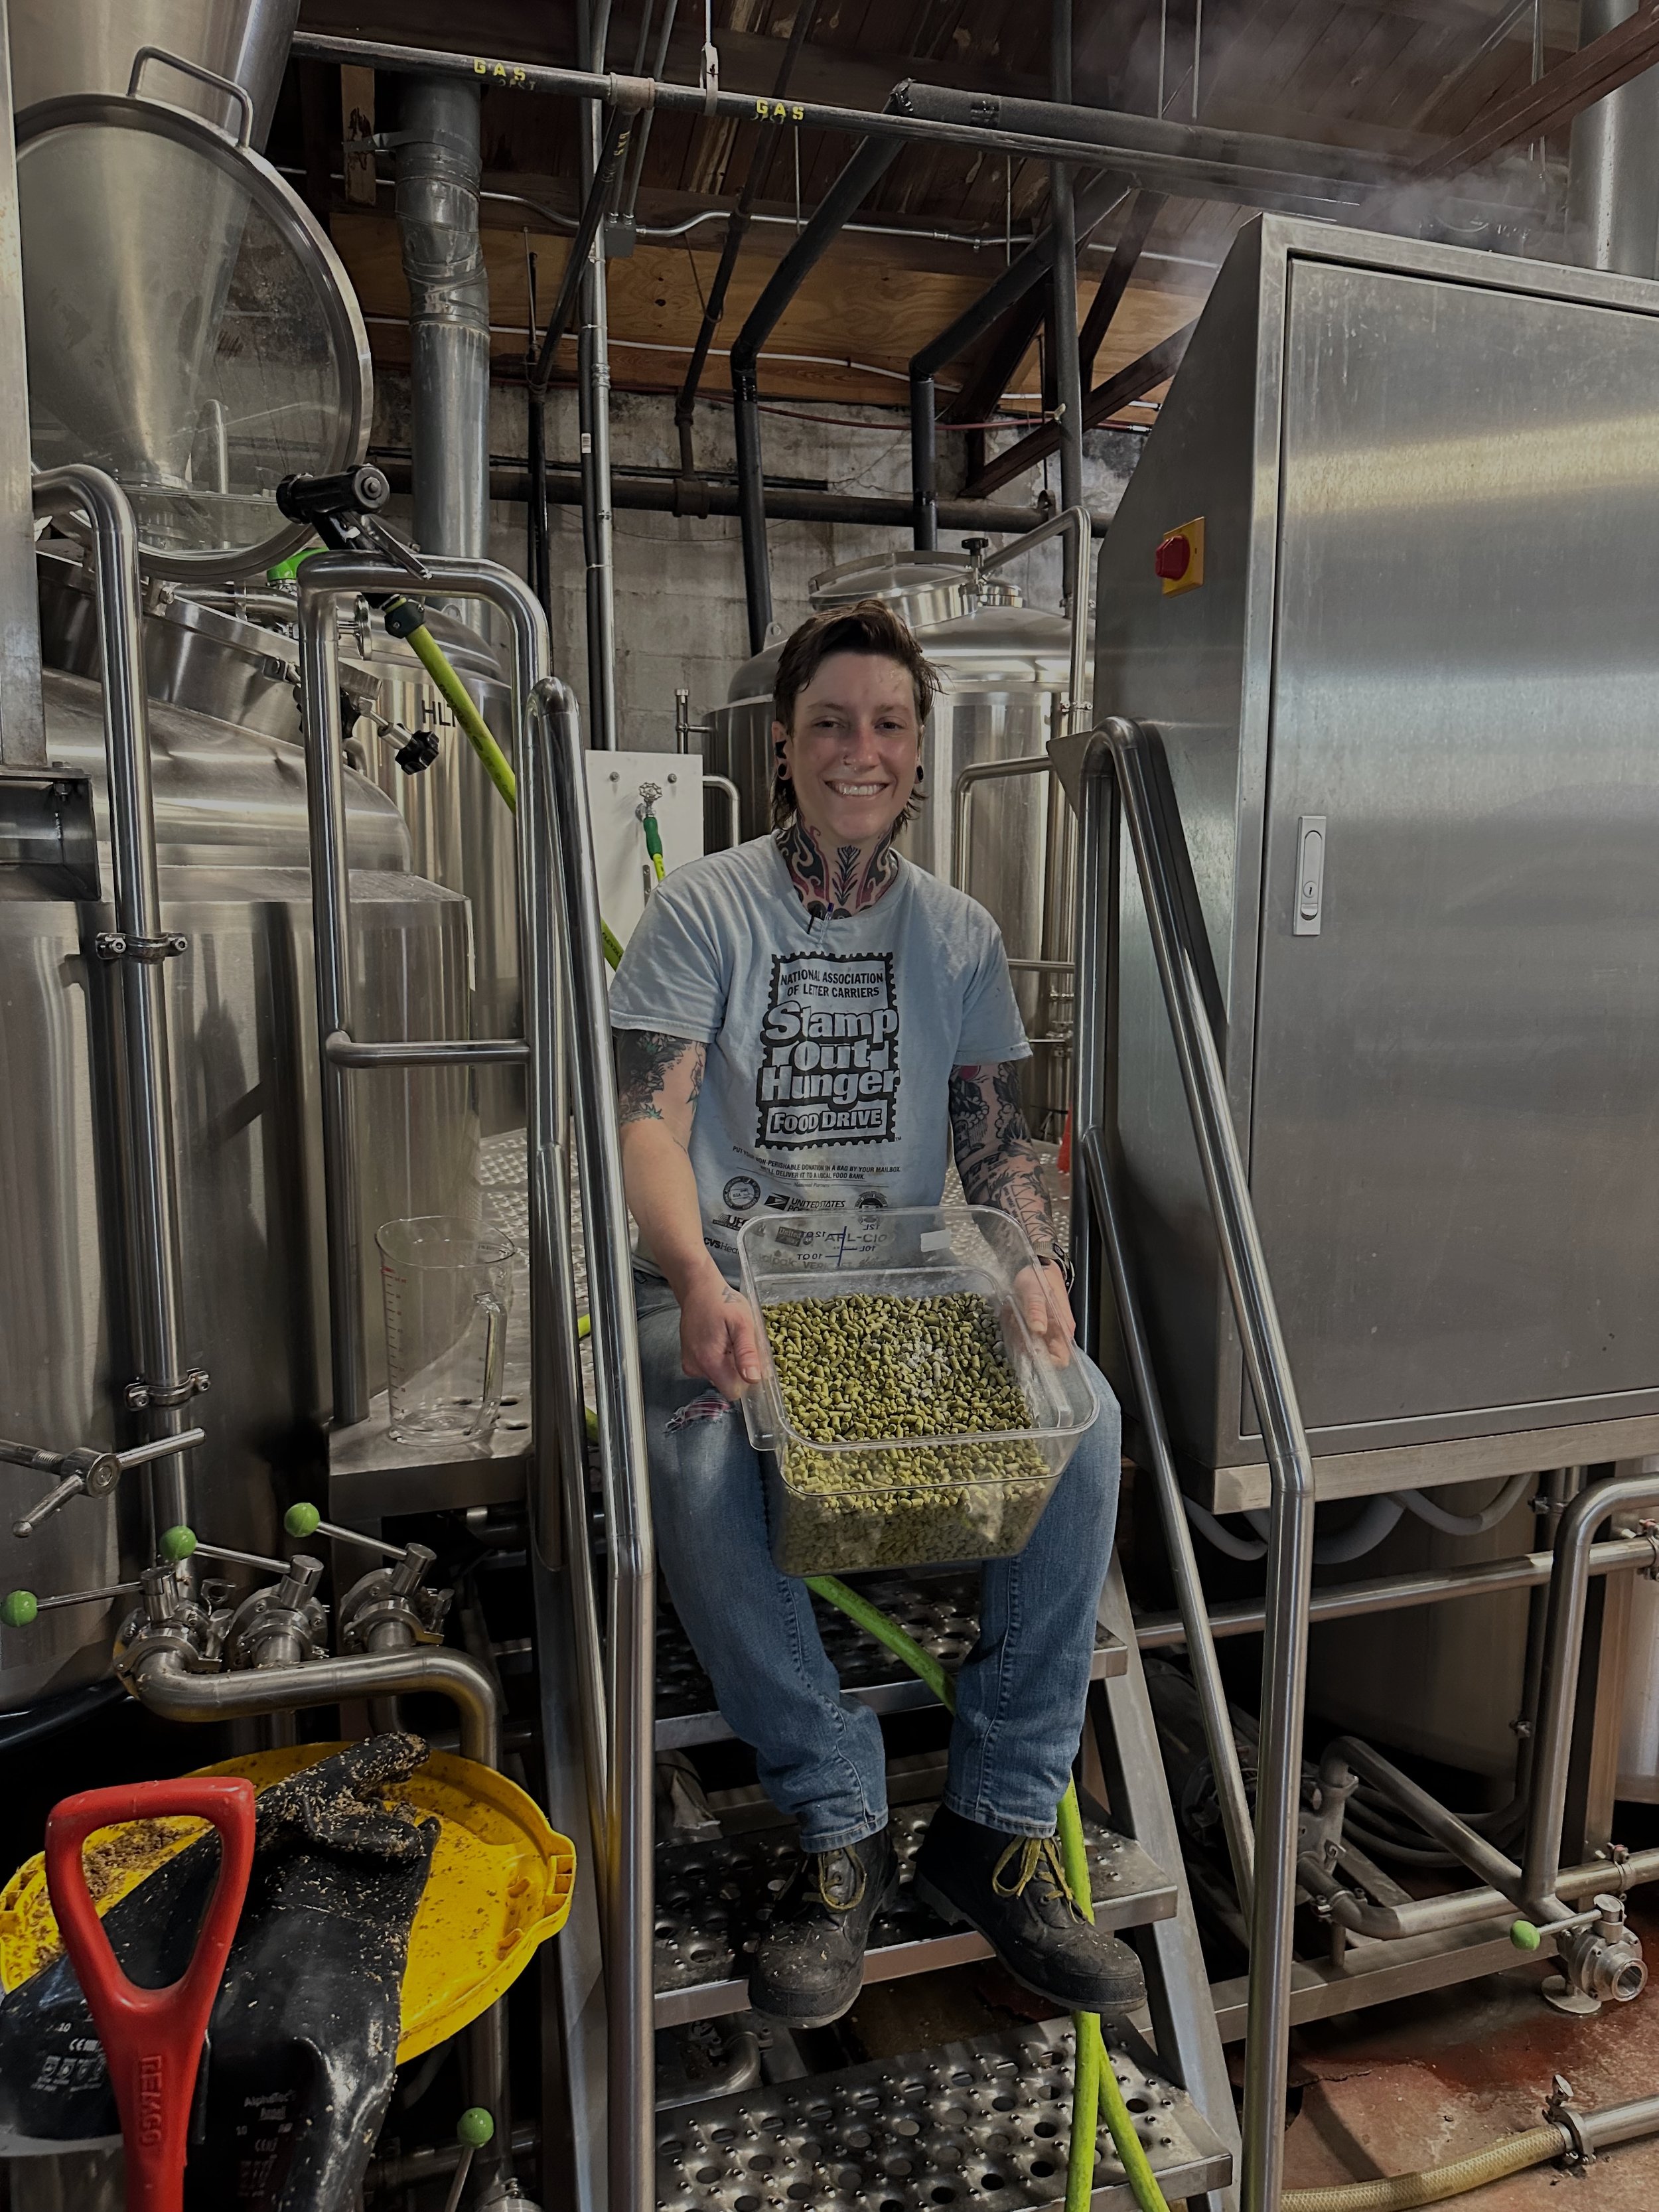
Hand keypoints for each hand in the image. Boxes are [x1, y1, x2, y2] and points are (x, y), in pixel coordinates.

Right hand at [677, 1268, 764, 1399]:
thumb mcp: (742, 1323)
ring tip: (729, 1338)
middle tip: (739, 1343)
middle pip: (726, 1383)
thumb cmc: (722, 1301)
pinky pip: (711, 1369)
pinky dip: (719, 1358)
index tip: (751, 1361)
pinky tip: (720, 1340)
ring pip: (719, 1376)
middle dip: (738, 1368)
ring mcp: (691, 1364)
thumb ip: (747, 1353)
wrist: (699, 1289)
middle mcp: (696, 1367)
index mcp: (709, 1361)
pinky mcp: (689, 1360)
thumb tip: (753, 1379)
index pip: (733, 1392)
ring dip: (729, 1362)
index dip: (746, 1380)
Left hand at [1015, 1259, 1075, 1364]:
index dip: (1045, 1361)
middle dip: (1026, 1349)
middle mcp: (1057, 1334)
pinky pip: (1025, 1337)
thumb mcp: (1034, 1292)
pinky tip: (1011, 1319)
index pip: (1060, 1359)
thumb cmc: (1040, 1278)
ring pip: (1032, 1347)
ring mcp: (1047, 1331)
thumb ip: (1036, 1310)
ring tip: (1013, 1321)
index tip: (1028, 1351)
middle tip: (1015, 1332)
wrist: (1039, 1265)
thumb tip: (1038, 1330)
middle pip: (1043, 1356)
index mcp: (1063, 1329)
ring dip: (1019, 1339)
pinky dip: (1016, 1332)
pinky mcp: (1036, 1327)